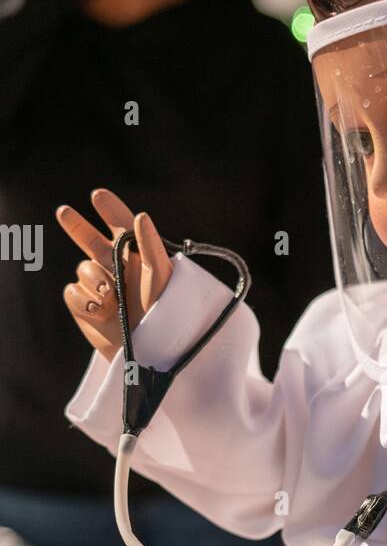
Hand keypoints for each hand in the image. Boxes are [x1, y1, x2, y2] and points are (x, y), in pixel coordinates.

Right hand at [56, 189, 172, 361]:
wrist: (148, 350)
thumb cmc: (164, 313)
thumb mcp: (162, 277)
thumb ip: (150, 246)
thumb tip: (140, 216)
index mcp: (137, 258)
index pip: (121, 226)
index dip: (110, 209)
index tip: (98, 195)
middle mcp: (115, 269)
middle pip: (90, 240)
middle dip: (76, 226)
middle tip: (63, 212)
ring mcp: (98, 286)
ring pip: (82, 269)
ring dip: (94, 279)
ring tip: (111, 296)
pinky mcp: (84, 306)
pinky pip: (72, 291)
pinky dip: (84, 299)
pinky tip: (99, 310)